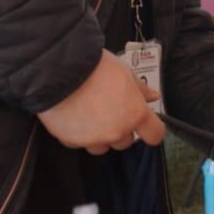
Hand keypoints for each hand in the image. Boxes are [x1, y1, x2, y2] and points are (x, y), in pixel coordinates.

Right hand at [37, 50, 165, 153]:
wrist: (58, 71)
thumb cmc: (93, 67)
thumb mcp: (124, 72)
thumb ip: (140, 89)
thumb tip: (152, 97)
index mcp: (134, 114)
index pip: (154, 134)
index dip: (152, 129)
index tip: (148, 124)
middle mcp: (116, 131)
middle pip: (126, 141)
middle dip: (121, 129)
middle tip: (110, 110)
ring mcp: (93, 139)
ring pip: (102, 146)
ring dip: (99, 135)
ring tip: (89, 113)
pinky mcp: (71, 141)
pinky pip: (79, 142)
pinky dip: (78, 133)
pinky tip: (73, 115)